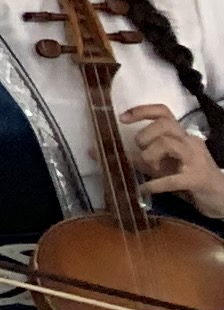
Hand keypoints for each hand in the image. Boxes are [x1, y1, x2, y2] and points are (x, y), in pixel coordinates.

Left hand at [119, 103, 223, 219]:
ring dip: (150, 155)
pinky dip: (154, 184)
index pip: (163, 112)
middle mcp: (189, 142)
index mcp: (181, 135)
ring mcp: (196, 160)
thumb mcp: (160, 165)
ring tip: (150, 168)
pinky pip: (173, 178)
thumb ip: (135, 158)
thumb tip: (97, 153)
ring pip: (168, 143)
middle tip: (140, 150)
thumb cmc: (187, 179)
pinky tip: (144, 189)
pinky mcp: (197, 179)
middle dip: (145, 136)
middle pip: (165, 125)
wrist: (220, 198)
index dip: (141, 111)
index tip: (121, 118)